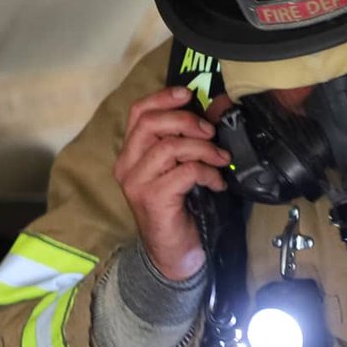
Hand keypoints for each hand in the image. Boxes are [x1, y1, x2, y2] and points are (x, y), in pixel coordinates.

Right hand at [113, 86, 229, 280]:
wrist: (174, 252)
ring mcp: (137, 182)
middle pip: (152, 123)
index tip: (189, 94)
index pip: (139, 112)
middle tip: (211, 132)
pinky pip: (185, 171)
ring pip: (170, 146)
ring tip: (219, 160)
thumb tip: (210, 109)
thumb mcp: (180, 167)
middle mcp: (127, 165)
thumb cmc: (180, 206)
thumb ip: (184, 141)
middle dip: (187, 120)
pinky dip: (208, 173)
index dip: (164, 97)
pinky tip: (216, 183)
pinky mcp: (152, 198)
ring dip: (203, 149)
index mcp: (131, 153)